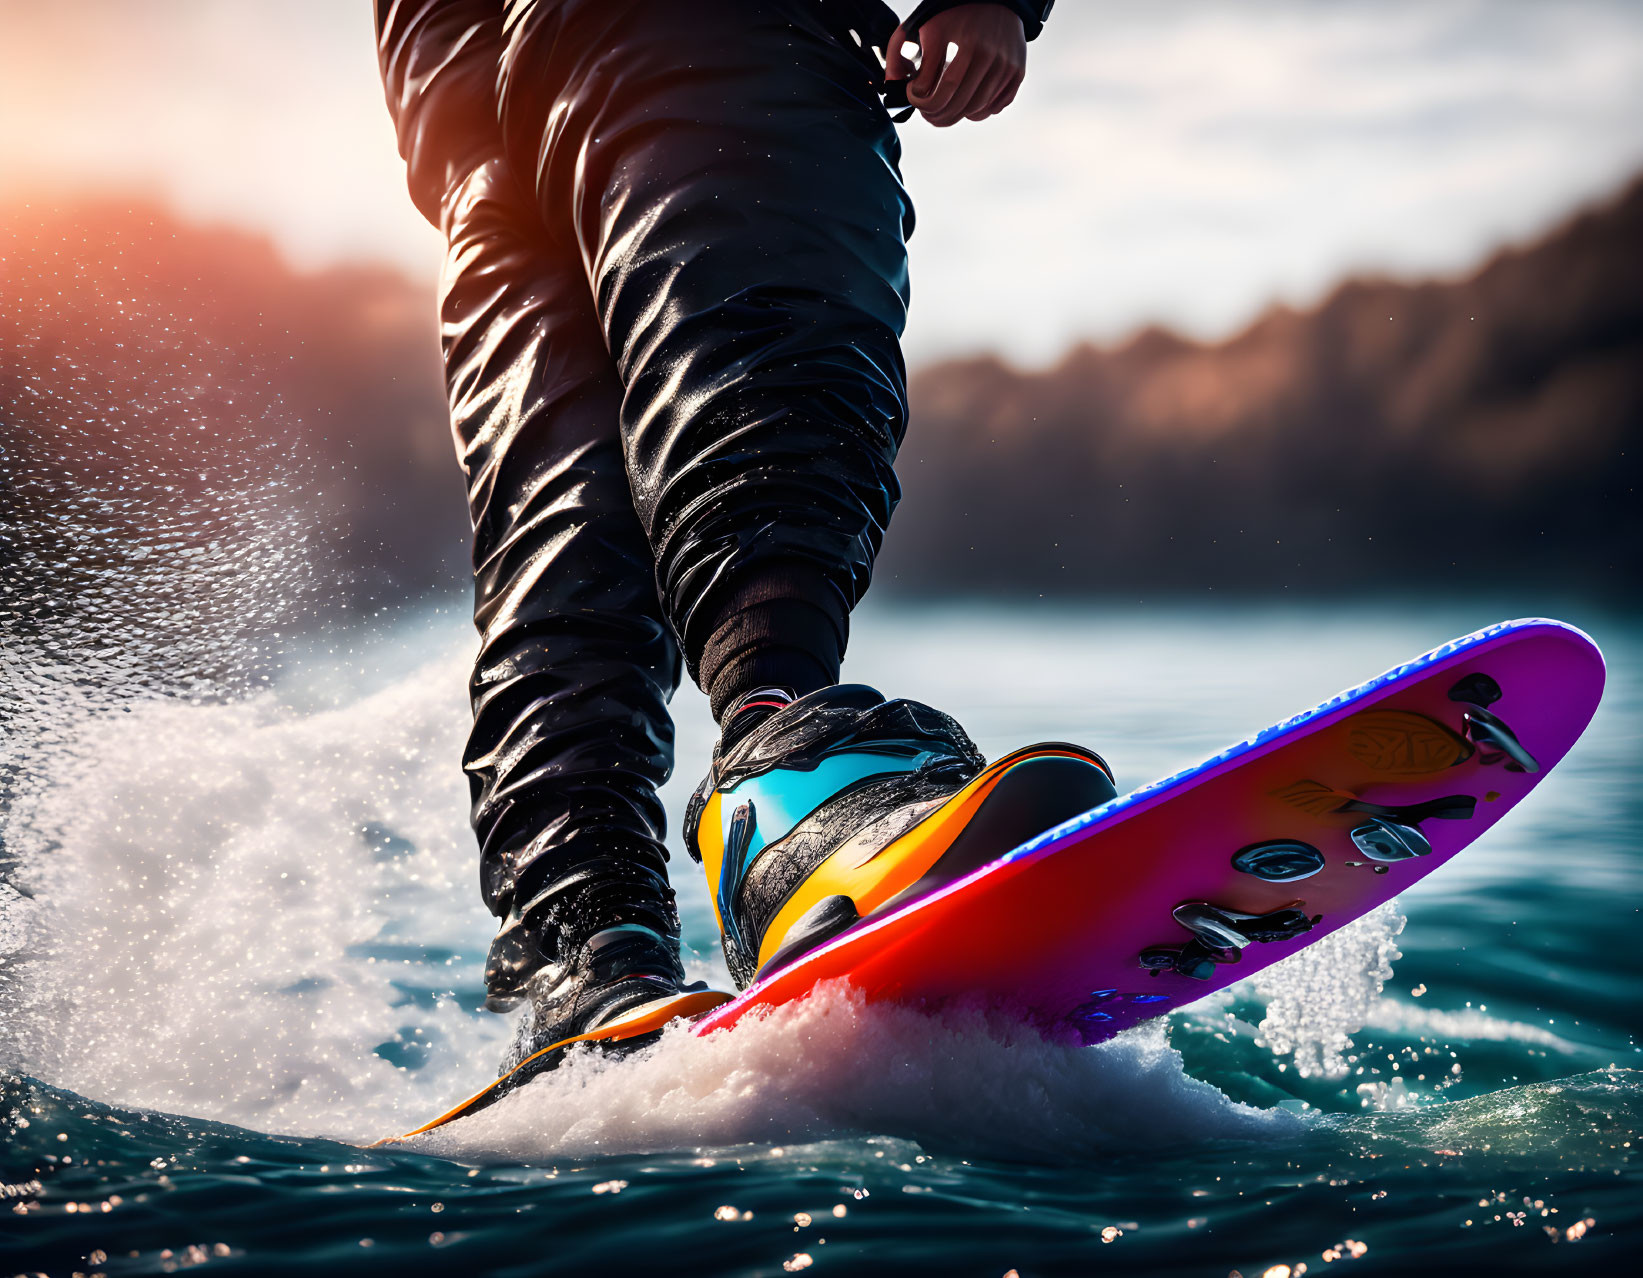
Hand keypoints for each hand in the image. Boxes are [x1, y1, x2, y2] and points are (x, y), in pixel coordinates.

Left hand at [885, 4, 1026, 126]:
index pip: (940, 91)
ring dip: (953, 115)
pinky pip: (992, 108)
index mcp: (969, 44)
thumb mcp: (925, 26)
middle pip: (957, 105)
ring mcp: (1007, 68)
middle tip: (924, 110)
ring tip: (941, 107)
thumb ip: (901, 52)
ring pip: (974, 111)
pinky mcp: (1016, 75)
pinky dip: (975, 111)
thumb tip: (892, 85)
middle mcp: (992, 58)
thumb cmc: (956, 13)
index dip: (920, 100)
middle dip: (934, 114)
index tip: (912, 94)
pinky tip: (964, 100)